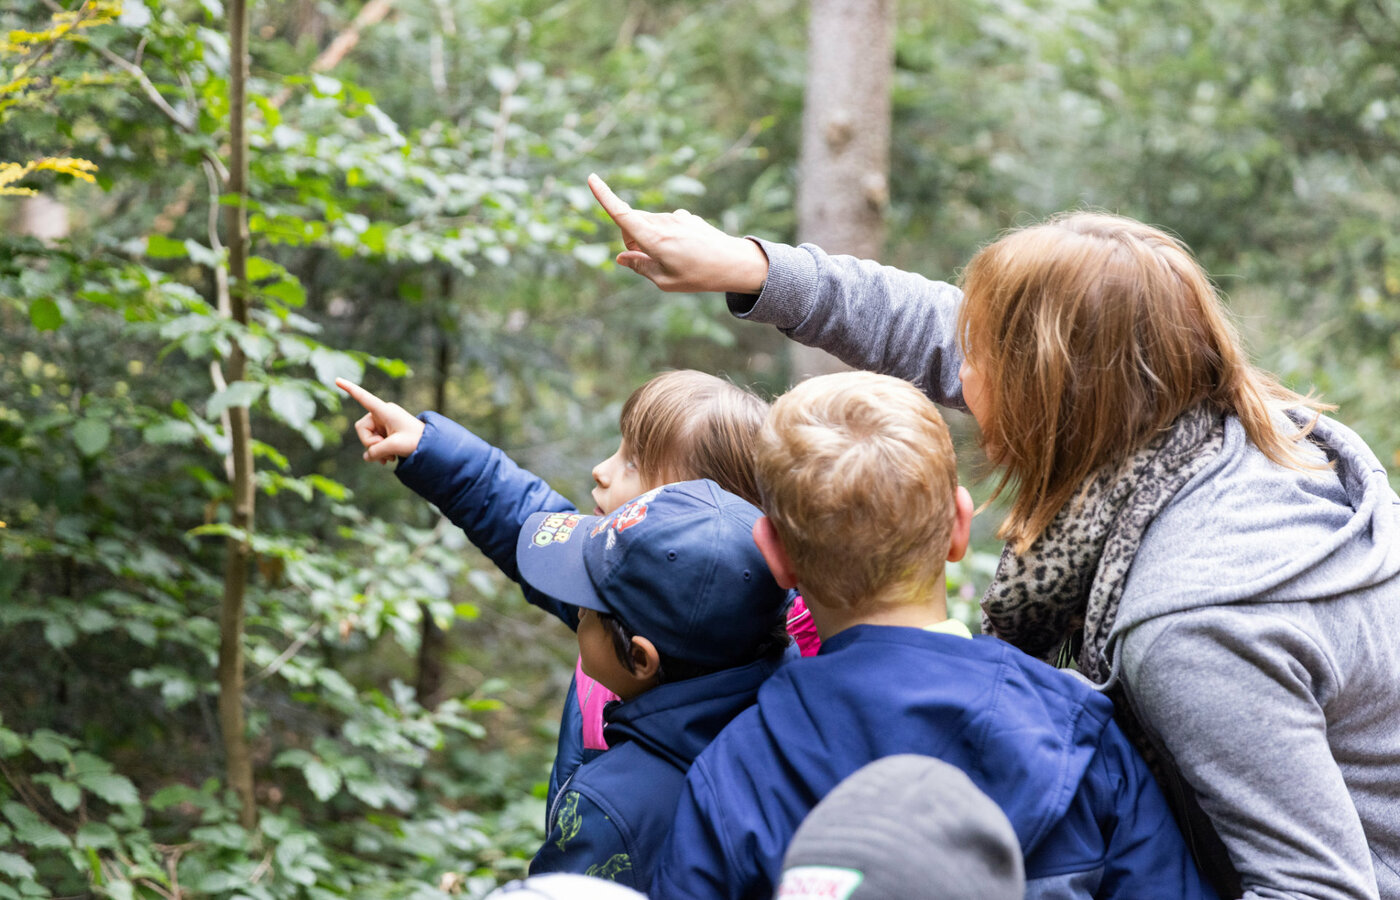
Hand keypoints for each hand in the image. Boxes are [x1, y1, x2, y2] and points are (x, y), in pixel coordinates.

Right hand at [335, 378, 424, 463]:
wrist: (430, 446)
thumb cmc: (416, 441)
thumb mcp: (394, 447)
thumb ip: (376, 451)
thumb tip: (367, 457)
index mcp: (385, 410)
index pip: (364, 398)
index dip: (350, 389)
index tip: (336, 380)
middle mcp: (382, 414)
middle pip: (361, 429)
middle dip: (370, 443)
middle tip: (386, 453)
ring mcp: (383, 423)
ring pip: (366, 438)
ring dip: (376, 450)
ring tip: (390, 458)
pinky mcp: (385, 432)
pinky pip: (373, 443)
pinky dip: (379, 452)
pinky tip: (389, 459)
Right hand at [588, 173, 769, 293]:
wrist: (734, 263)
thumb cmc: (699, 276)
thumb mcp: (665, 281)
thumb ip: (640, 267)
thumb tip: (622, 257)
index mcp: (654, 239)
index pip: (622, 214)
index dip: (604, 197)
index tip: (591, 178)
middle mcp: (663, 222)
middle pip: (632, 222)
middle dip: (630, 237)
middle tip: (648, 260)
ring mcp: (676, 217)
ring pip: (648, 223)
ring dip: (649, 237)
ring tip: (672, 258)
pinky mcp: (686, 217)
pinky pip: (666, 224)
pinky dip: (665, 235)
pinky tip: (685, 250)